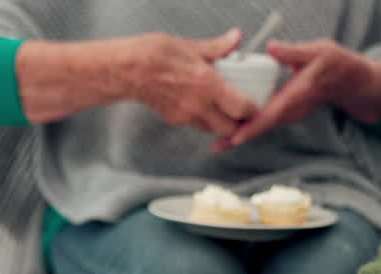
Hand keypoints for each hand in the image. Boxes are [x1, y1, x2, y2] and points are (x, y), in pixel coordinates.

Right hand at [118, 30, 255, 135]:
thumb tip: (236, 38)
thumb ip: (217, 47)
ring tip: (219, 108)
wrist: (126, 71)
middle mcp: (199, 106)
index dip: (252, 109)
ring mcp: (185, 116)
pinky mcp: (172, 119)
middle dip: (237, 123)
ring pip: (211, 129)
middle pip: (229, 128)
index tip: (254, 103)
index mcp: (208, 85)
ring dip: (218, 122)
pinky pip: (193, 124)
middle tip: (240, 111)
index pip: (241, 108)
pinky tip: (197, 104)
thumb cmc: (155, 55)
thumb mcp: (190, 46)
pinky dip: (200, 119)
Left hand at [214, 39, 380, 149]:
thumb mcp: (318, 51)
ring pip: (263, 126)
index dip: (253, 126)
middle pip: (262, 127)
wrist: (350, 81)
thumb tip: (272, 48)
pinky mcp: (287, 113)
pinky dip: (249, 126)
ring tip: (218, 144)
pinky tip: (231, 127)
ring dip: (242, 135)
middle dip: (240, 137)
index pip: (272, 114)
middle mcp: (292, 111)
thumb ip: (293, 51)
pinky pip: (266, 121)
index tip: (236, 137)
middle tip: (216, 147)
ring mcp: (290, 114)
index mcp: (297, 96)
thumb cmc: (335, 63)